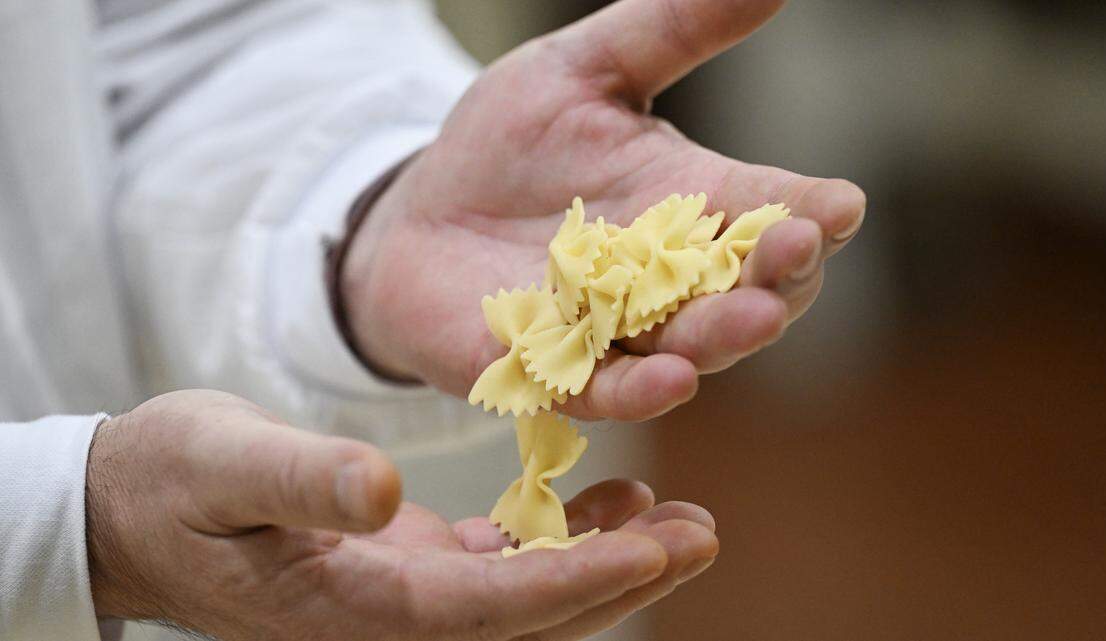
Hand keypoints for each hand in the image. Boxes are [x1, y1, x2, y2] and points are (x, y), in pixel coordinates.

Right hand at [87, 390, 717, 639]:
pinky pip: (504, 568)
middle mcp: (389, 619)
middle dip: (622, 583)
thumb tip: (381, 492)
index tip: (655, 548)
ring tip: (684, 522)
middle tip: (702, 533)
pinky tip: (613, 502)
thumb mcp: (222, 462)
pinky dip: (563, 541)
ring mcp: (403, 599)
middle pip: (528, 617)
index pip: (485, 609)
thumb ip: (299, 477)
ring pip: (529, 596)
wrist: (134, 508)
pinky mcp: (408, 568)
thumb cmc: (169, 481)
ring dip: (609, 564)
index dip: (574, 583)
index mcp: (351, 604)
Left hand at [343, 0, 865, 420]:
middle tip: (800, 249)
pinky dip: (638, 391)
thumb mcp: (582, 69)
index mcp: (691, 200)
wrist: (417, 213)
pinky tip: (670, 380)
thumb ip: (670, 30)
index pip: (770, 208)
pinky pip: (604, 389)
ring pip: (690, 344)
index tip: (840, 205)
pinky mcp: (552, 371)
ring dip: (724, 335)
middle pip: (749, 288)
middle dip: (780, 276)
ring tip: (754, 316)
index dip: (812, 211)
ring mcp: (615, 331)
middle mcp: (668, 277)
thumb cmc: (506, 143)